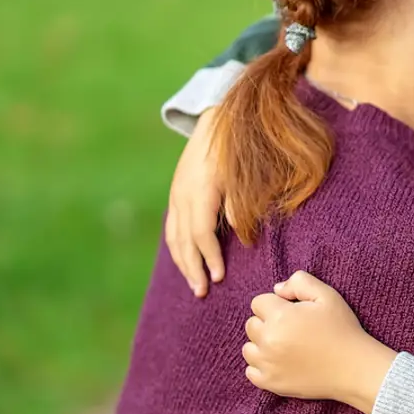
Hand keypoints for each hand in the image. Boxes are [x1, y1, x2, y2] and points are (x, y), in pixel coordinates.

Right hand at [165, 108, 225, 297]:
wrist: (216, 121)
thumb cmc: (235, 149)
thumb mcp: (241, 173)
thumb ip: (239, 204)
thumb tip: (239, 234)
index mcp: (200, 192)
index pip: (202, 234)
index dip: (210, 258)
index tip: (218, 277)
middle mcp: (183, 196)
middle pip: (184, 241)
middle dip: (192, 269)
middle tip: (202, 293)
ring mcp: (176, 195)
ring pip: (175, 237)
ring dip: (183, 263)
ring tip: (193, 284)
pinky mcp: (176, 194)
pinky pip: (173, 227)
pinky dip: (178, 247)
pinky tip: (185, 261)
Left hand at [242, 271, 396, 413]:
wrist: (355, 369)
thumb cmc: (342, 330)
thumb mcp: (327, 295)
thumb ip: (299, 282)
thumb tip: (277, 289)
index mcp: (280, 317)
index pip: (258, 302)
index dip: (276, 304)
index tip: (294, 312)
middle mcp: (269, 341)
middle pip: (251, 324)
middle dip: (267, 323)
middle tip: (292, 329)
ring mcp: (268, 364)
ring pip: (248, 348)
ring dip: (262, 344)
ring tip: (285, 346)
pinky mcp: (270, 383)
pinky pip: (250, 371)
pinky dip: (261, 366)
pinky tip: (280, 362)